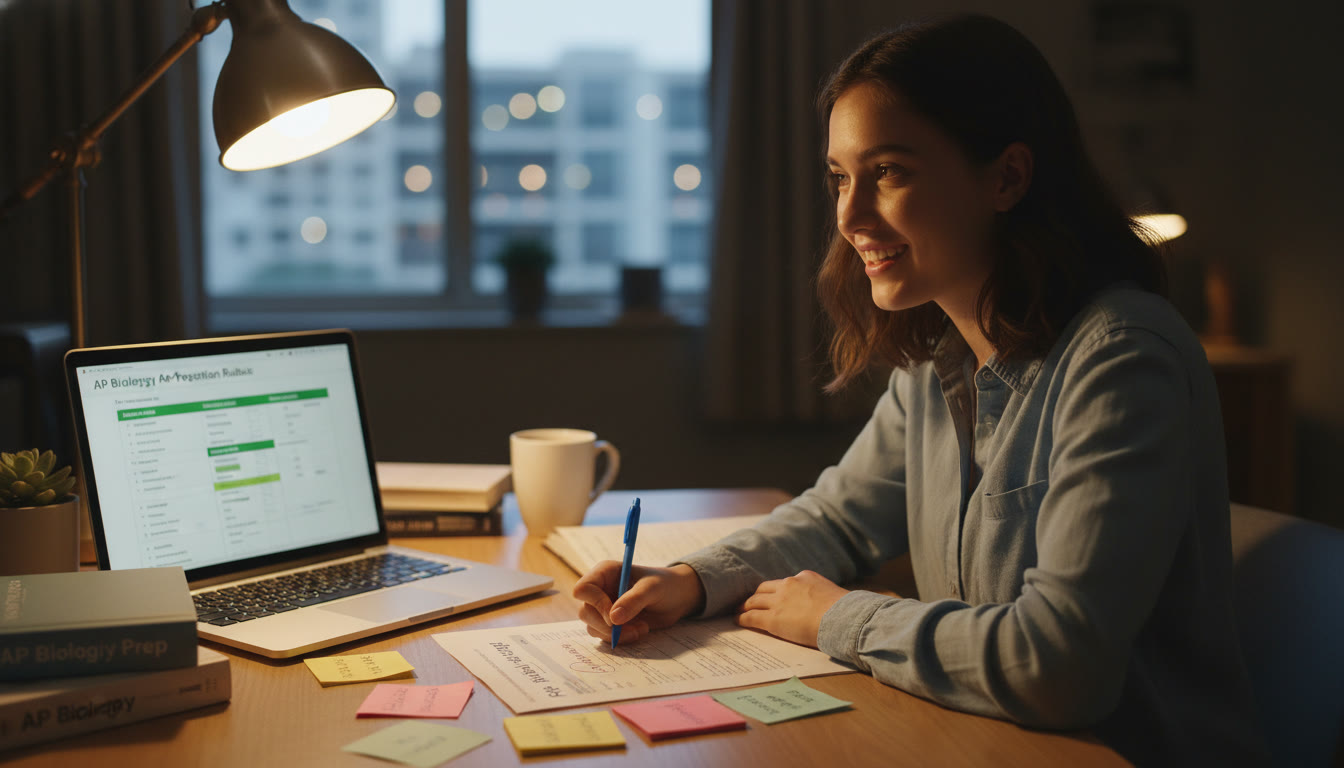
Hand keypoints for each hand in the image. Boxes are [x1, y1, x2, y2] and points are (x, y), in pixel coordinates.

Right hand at [572, 562, 705, 644]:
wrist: (678, 598)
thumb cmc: (665, 584)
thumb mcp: (652, 589)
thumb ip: (633, 601)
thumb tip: (613, 619)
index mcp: (605, 572)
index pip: (583, 588)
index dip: (595, 604)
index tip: (615, 616)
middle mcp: (600, 589)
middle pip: (585, 612)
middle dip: (607, 626)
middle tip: (632, 628)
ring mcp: (604, 607)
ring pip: (593, 627)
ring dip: (616, 634)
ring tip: (641, 628)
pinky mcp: (611, 622)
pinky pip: (604, 636)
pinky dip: (621, 638)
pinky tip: (640, 631)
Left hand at [738, 570, 847, 647]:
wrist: (842, 618)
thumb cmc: (845, 610)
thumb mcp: (832, 593)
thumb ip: (820, 594)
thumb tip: (822, 604)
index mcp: (804, 576)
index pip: (783, 583)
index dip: (774, 591)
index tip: (770, 595)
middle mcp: (789, 584)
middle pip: (764, 588)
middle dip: (756, 595)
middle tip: (748, 601)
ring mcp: (779, 601)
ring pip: (754, 600)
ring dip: (745, 605)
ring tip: (738, 610)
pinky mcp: (773, 618)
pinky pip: (752, 616)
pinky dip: (742, 617)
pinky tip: (738, 620)